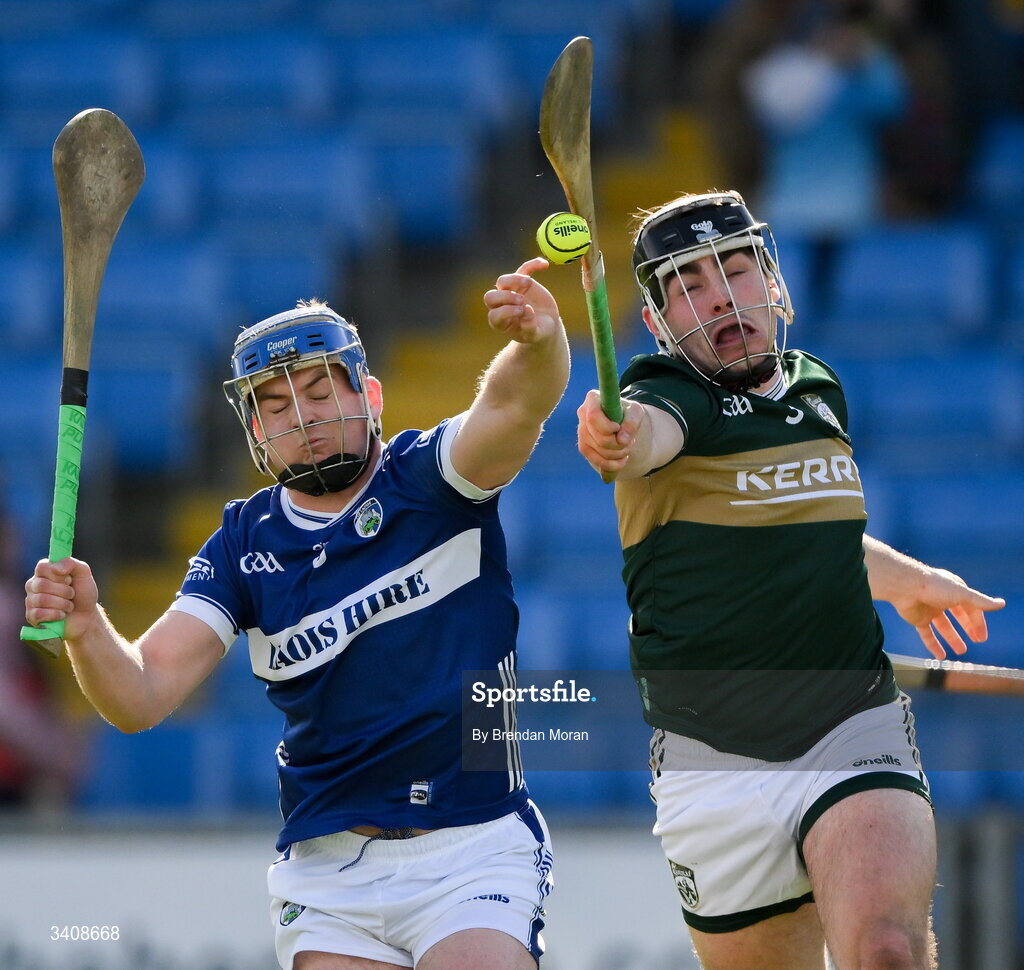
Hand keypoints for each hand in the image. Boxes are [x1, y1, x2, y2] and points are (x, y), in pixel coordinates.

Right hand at [24, 557, 99, 640]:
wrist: (86, 617)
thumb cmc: (83, 593)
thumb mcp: (83, 573)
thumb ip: (71, 563)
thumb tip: (55, 569)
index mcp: (44, 572)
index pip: (42, 567)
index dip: (58, 575)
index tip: (69, 579)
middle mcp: (34, 584)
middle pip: (42, 584)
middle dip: (64, 591)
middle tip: (72, 594)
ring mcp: (31, 601)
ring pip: (41, 599)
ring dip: (62, 604)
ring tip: (69, 606)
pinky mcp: (31, 616)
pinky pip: (39, 614)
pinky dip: (56, 614)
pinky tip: (62, 615)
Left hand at [483, 257, 560, 344]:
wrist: (547, 324)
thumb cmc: (538, 332)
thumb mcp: (535, 334)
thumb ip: (530, 327)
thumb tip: (527, 312)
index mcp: (500, 322)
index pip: (495, 315)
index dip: (506, 311)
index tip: (521, 311)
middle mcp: (500, 306)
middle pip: (490, 296)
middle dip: (505, 297)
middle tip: (521, 300)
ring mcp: (510, 292)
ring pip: (502, 281)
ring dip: (513, 280)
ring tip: (528, 282)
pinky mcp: (522, 283)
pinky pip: (524, 269)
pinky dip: (533, 265)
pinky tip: (544, 265)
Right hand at [576, 389, 643, 480]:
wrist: (622, 422)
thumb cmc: (627, 412)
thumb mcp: (635, 412)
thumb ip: (631, 422)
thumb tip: (622, 440)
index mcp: (593, 399)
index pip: (593, 417)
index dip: (607, 428)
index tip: (618, 428)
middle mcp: (582, 414)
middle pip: (598, 438)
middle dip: (618, 444)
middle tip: (630, 442)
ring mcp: (581, 432)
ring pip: (599, 451)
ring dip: (618, 454)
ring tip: (627, 447)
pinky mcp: (583, 446)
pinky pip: (596, 461)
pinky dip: (612, 465)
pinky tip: (622, 460)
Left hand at [888, 566, 1005, 659]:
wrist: (904, 587)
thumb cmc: (934, 586)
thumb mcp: (962, 594)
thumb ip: (980, 602)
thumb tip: (1001, 604)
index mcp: (954, 590)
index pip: (971, 607)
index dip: (977, 622)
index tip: (982, 637)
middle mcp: (942, 599)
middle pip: (958, 615)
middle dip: (968, 627)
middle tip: (978, 641)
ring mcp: (929, 609)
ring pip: (944, 626)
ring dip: (952, 638)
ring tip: (962, 651)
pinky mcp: (917, 618)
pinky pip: (927, 634)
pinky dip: (934, 645)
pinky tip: (941, 656)